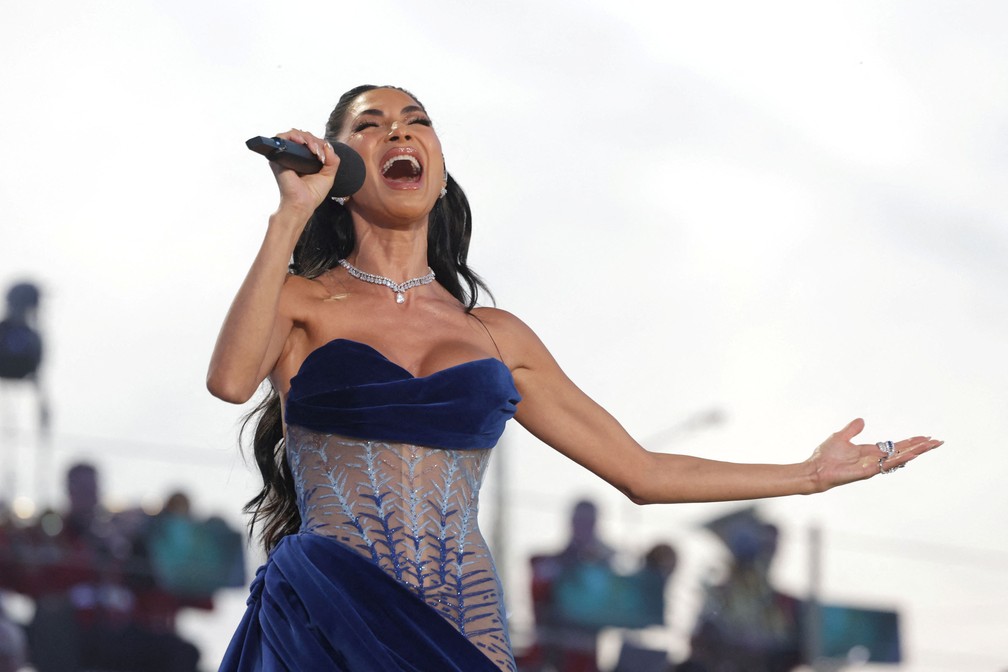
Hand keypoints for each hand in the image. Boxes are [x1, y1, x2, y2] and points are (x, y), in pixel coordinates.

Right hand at [270, 129, 339, 215]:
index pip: (312, 142)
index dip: (320, 144)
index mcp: (305, 159)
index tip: (325, 157)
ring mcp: (285, 154)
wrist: (302, 203)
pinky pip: (282, 137)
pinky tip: (303, 143)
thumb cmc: (312, 193)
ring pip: (295, 134)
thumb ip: (333, 160)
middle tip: (320, 154)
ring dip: (308, 139)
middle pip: (304, 136)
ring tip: (314, 150)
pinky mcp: (277, 156)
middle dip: (315, 141)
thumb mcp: (328, 175)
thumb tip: (327, 145)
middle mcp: (294, 155)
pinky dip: (294, 136)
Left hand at [807, 418, 942, 490]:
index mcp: (870, 451)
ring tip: (930, 446)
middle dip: (920, 447)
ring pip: (899, 458)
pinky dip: (899, 460)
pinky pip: (886, 465)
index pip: (895, 446)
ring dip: (915, 452)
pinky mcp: (867, 472)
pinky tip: (912, 455)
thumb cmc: (825, 456)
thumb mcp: (840, 437)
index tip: (925, 437)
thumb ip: (852, 429)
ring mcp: (872, 466)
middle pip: (902, 452)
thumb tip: (862, 420)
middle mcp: (875, 459)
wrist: (814, 469)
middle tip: (937, 442)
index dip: (910, 442)